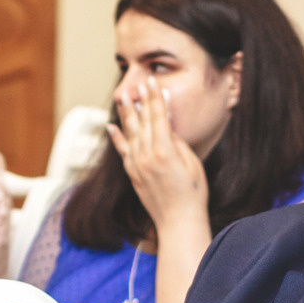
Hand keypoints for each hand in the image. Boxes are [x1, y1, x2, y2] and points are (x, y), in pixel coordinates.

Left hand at [105, 78, 208, 234]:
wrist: (178, 221)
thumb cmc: (192, 193)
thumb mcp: (191, 162)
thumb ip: (176, 141)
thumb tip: (165, 124)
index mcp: (165, 151)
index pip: (158, 116)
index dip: (155, 97)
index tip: (151, 82)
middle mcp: (147, 156)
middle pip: (142, 121)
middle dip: (141, 100)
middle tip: (137, 83)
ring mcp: (137, 165)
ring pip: (130, 132)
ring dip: (127, 113)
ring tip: (123, 97)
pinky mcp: (132, 174)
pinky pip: (122, 151)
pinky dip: (116, 137)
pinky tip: (111, 125)